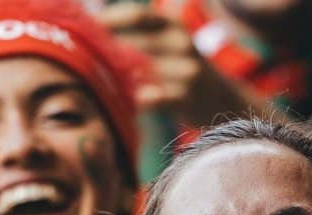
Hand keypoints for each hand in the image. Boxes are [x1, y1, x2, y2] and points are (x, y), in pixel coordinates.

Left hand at [99, 3, 259, 125]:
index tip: (86, 27)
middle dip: (107, 50)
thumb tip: (98, 25)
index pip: (139, 16)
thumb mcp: (173, 41)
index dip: (110, 20)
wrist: (225, 100)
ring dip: (117, 76)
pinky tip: (128, 101)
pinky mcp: (186, 96)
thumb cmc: (187, 69)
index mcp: (176, 25)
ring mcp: (186, 70)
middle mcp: (182, 43)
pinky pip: (150, 97)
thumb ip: (143, 33)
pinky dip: (136, 99)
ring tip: (100, 79)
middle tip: (85, 56)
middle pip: (134, 42)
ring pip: (139, 70)